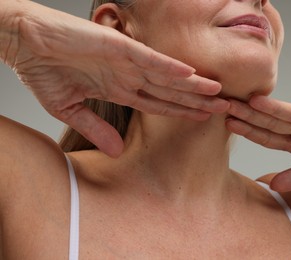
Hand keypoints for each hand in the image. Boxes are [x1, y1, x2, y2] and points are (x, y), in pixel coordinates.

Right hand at [2, 1, 228, 156]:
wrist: (22, 43)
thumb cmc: (43, 71)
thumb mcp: (70, 109)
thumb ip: (96, 128)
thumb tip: (117, 152)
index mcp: (118, 88)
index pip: (158, 103)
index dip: (182, 111)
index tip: (203, 118)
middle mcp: (127, 75)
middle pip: (170, 91)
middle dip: (197, 101)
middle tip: (224, 109)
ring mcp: (124, 61)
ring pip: (167, 76)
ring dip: (193, 85)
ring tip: (218, 94)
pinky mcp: (117, 46)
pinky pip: (149, 58)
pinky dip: (169, 67)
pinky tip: (190, 74)